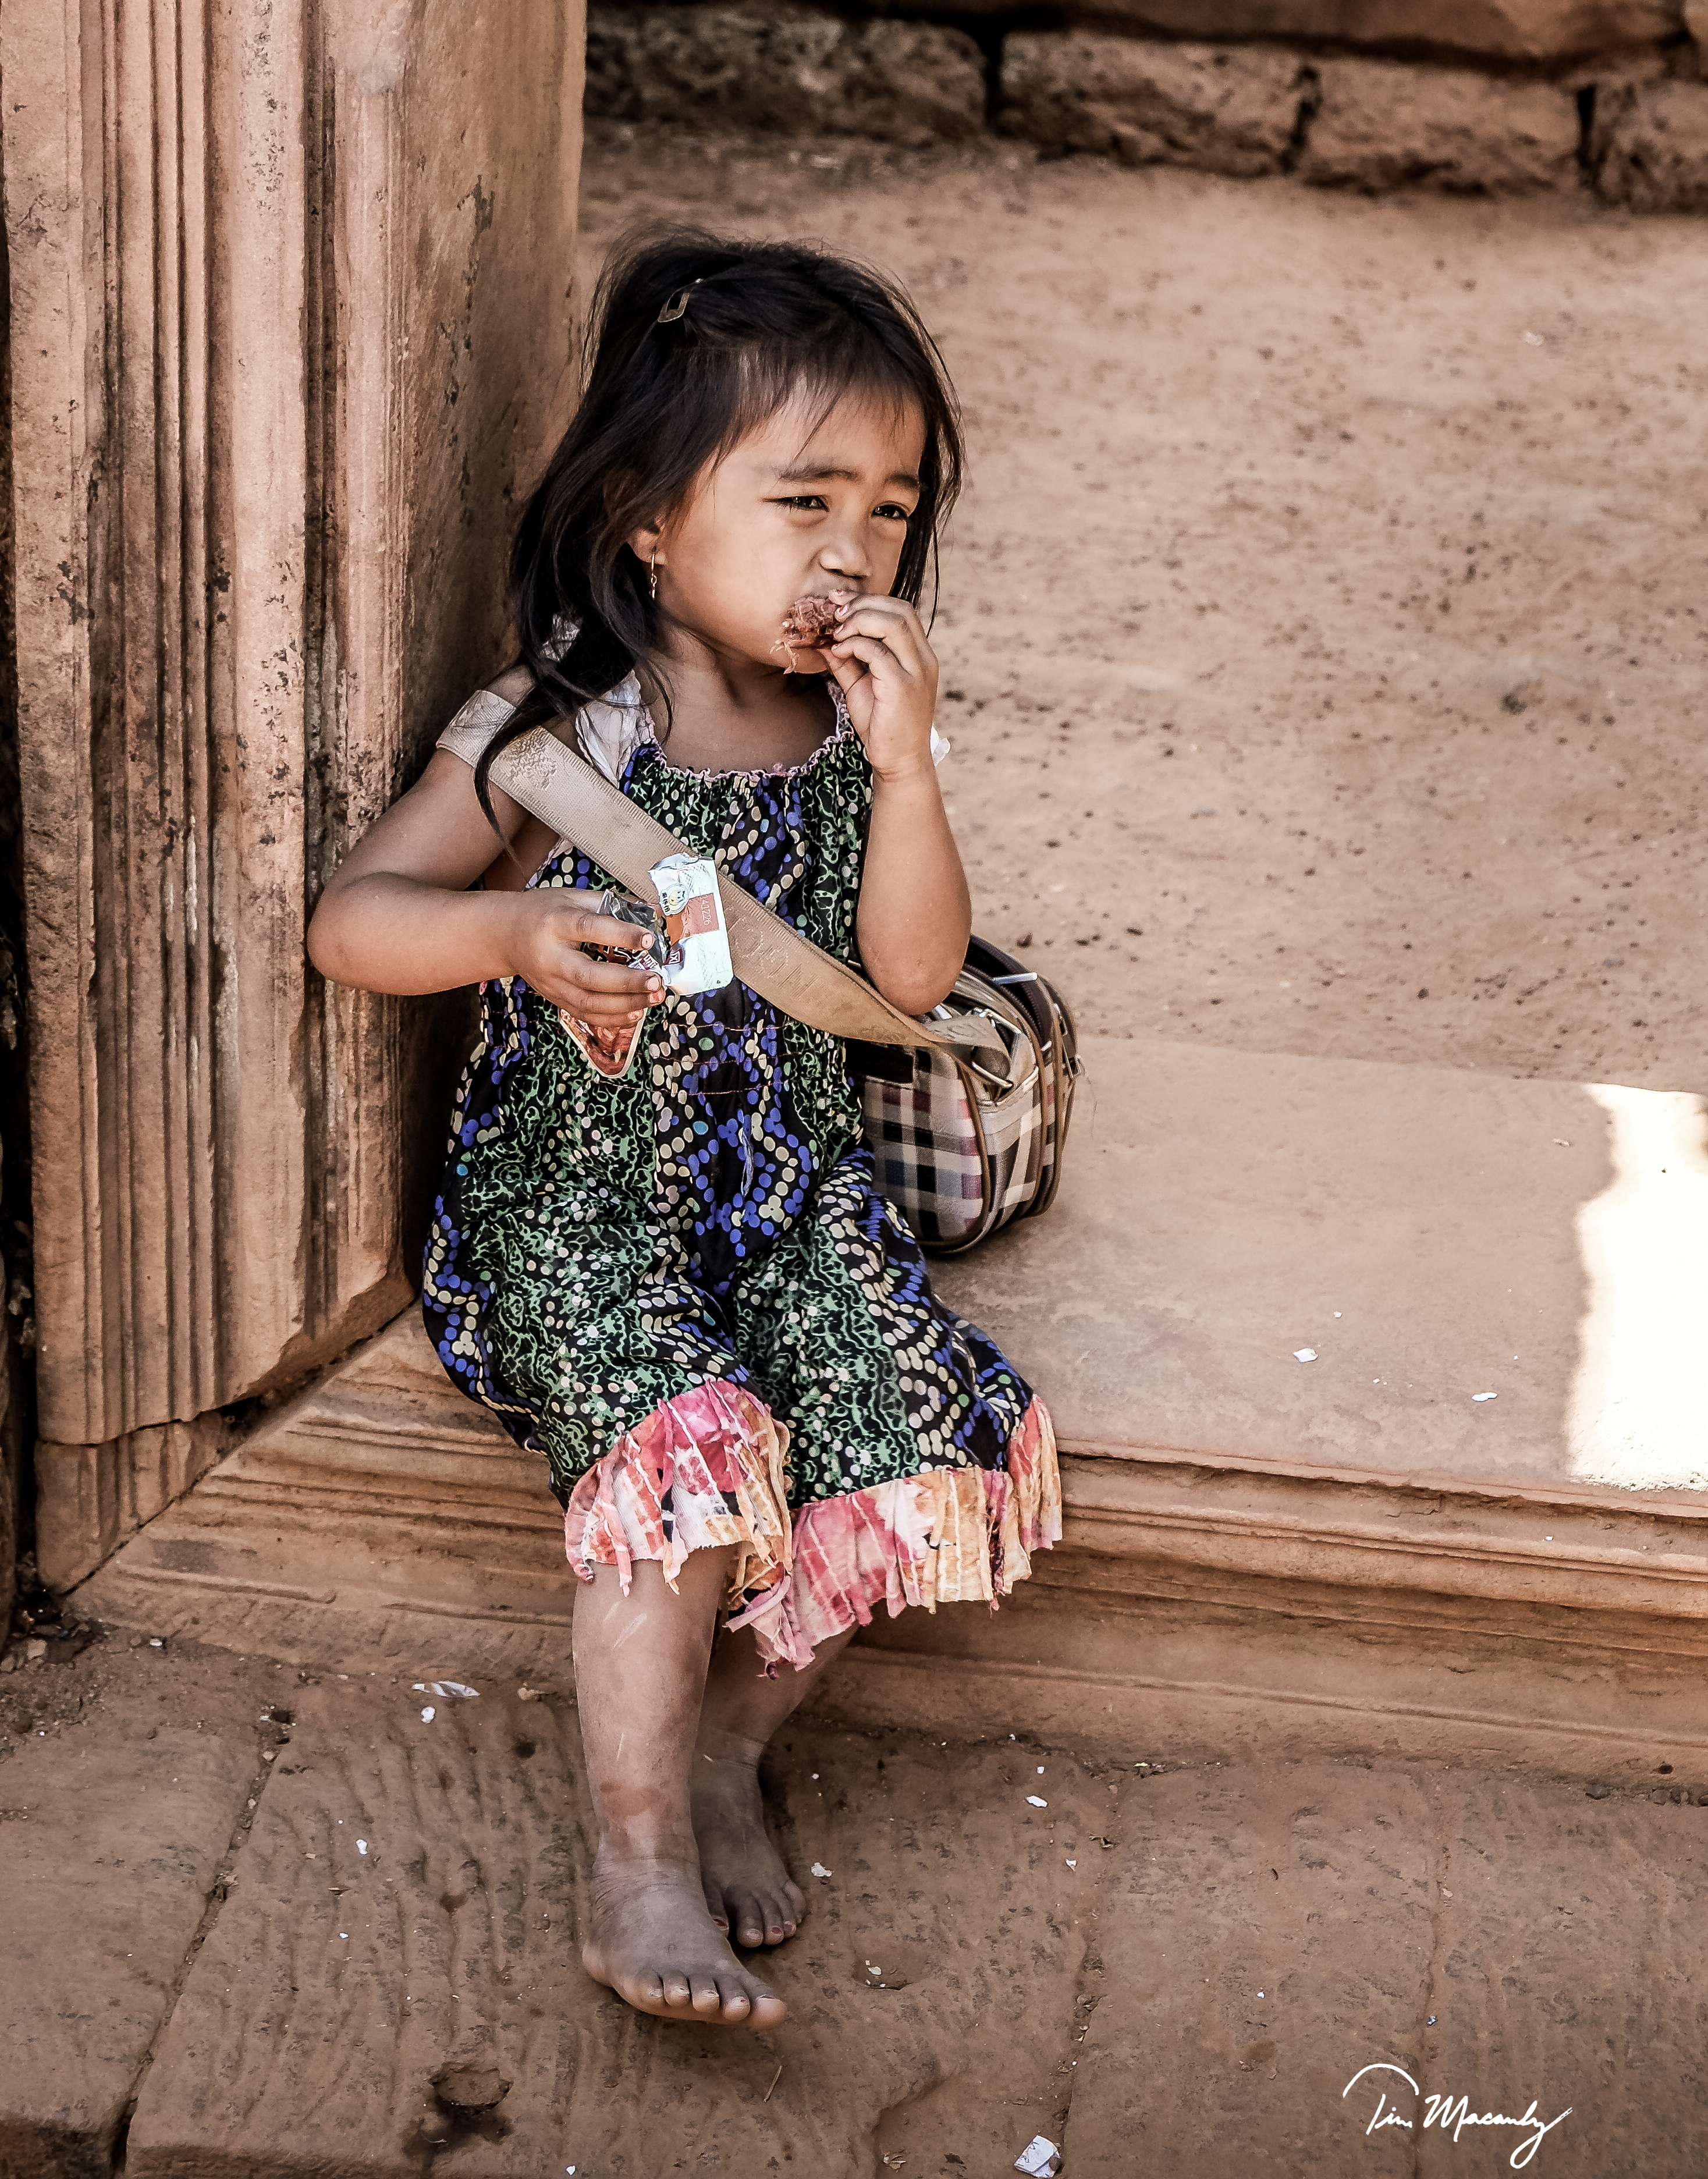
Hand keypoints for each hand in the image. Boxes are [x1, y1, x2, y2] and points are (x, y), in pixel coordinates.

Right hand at [504, 891, 665, 1023]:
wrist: (506, 935)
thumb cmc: (545, 912)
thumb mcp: (573, 897)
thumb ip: (611, 905)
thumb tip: (653, 913)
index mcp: (555, 924)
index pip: (589, 929)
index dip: (621, 935)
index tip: (648, 939)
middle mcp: (550, 957)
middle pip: (588, 976)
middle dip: (627, 982)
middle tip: (656, 979)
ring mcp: (551, 983)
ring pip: (588, 1002)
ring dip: (626, 1005)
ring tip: (654, 997)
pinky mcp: (555, 998)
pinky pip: (585, 1014)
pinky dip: (613, 1019)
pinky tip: (636, 1013)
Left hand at [821, 594, 939, 785]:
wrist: (899, 763)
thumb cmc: (883, 726)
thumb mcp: (861, 686)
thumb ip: (847, 661)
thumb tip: (824, 639)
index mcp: (919, 656)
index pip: (902, 611)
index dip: (870, 601)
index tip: (840, 603)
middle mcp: (924, 660)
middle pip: (900, 610)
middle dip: (863, 604)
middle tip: (834, 612)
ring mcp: (917, 672)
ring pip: (893, 624)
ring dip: (859, 620)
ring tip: (836, 632)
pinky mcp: (903, 687)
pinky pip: (878, 652)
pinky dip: (854, 645)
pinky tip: (839, 651)